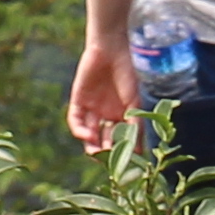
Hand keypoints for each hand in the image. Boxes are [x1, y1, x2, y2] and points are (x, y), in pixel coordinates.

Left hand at [65, 39, 142, 153]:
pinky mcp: (78, 100)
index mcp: (121, 116)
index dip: (120, 153)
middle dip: (105, 152)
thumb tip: (138, 152)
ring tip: (95, 153)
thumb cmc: (126, 74)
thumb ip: (135, 126)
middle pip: (103, 140)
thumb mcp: (134, 103)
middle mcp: (105, 115)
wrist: (111, 49)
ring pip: (89, 133)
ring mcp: (91, 109)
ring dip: (91, 145)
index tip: (124, 165)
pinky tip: (86, 135)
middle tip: (108, 161)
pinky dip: (79, 130)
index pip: (119, 141)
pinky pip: (76, 119)